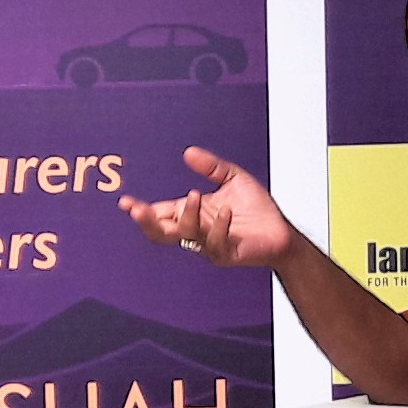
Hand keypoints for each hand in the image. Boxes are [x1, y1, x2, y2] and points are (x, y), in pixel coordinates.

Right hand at [119, 147, 294, 268]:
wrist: (282, 233)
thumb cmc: (258, 210)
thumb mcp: (234, 179)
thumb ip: (211, 167)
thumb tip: (188, 153)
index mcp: (192, 213)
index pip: (159, 213)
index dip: (141, 210)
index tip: (126, 202)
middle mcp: (196, 230)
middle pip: (160, 233)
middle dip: (147, 222)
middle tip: (139, 210)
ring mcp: (208, 245)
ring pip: (186, 235)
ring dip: (187, 216)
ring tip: (195, 195)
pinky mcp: (226, 254)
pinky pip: (215, 243)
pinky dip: (219, 226)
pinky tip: (227, 212)